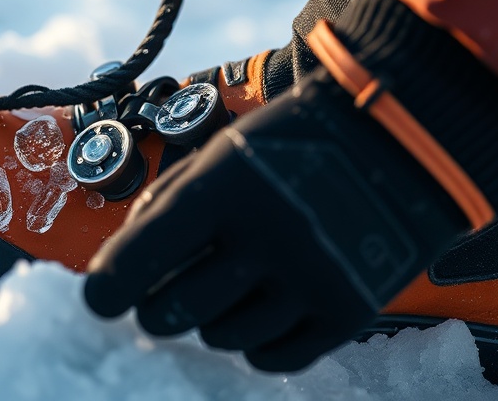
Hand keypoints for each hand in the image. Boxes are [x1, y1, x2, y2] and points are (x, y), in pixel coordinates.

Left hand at [84, 71, 467, 371]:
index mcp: (223, 190)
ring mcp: (310, 279)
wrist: (398, 142)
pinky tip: (260, 308)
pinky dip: (254, 341)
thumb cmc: (291, 145)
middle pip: (170, 312)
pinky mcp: (347, 312)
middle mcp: (266, 239)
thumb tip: (116, 270)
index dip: (106, 288)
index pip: (138, 260)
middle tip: (159, 294)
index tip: (99, 300)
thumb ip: (166, 207)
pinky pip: (272, 356)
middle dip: (153, 306)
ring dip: (208, 319)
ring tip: (226, 285)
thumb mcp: (220, 153)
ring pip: (219, 337)